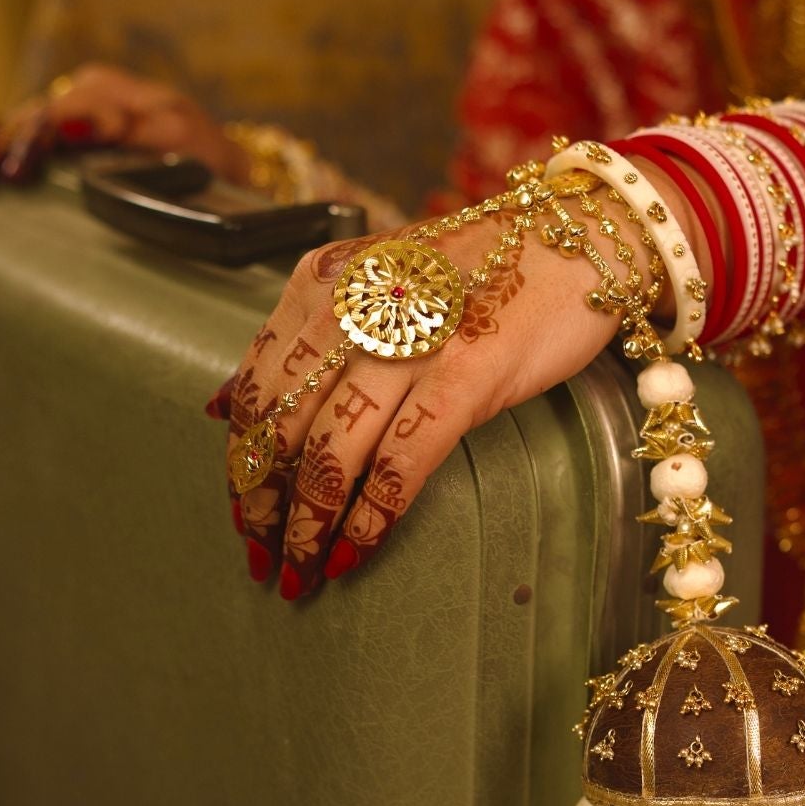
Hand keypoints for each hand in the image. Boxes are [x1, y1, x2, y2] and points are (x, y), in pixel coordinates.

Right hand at [0, 63, 252, 199]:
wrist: (227, 176)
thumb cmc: (210, 159)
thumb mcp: (180, 138)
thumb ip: (130, 128)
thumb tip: (72, 122)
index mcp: (105, 91)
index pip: (56, 115)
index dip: (33, 142)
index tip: (17, 174)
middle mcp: (76, 99)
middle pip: (22, 124)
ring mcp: (64, 124)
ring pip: (10, 138)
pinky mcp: (58, 151)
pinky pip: (14, 155)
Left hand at [210, 195, 677, 600]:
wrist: (580, 236)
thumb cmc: (481, 266)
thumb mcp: (374, 285)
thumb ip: (301, 337)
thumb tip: (224, 404)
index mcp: (324, 282)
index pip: (255, 386)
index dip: (241, 461)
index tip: (243, 512)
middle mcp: (356, 306)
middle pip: (282, 426)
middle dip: (265, 506)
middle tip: (265, 556)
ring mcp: (410, 340)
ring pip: (333, 451)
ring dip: (311, 523)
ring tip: (304, 569)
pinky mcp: (466, 374)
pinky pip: (401, 462)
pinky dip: (373, 514)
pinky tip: (358, 548)